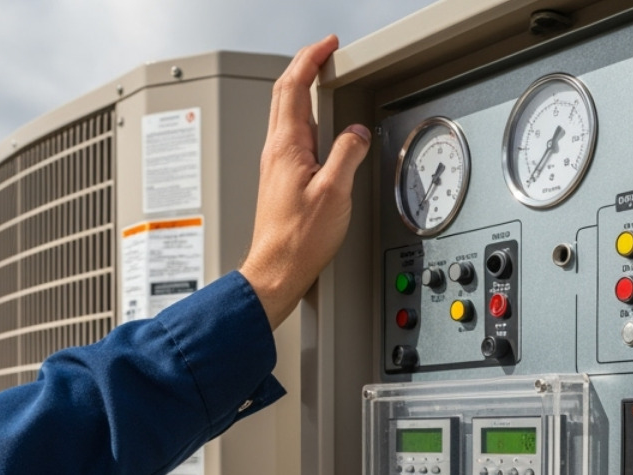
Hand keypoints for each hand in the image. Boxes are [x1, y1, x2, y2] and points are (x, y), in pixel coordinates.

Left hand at [240, 36, 370, 328]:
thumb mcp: (335, 192)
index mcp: (286, 146)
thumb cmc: (298, 240)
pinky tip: (317, 128)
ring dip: (301, 90)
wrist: (276, 271)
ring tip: (320, 80)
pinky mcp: (279, 181)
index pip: (294, 85)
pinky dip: (304, 118)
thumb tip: (357, 134)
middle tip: (324, 53)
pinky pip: (290, 136)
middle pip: (284, 93)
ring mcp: (275, 166)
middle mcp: (275, 152)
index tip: (328, 46)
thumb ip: (348, 154)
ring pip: (285, 114)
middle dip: (304, 66)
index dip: (311, 58)